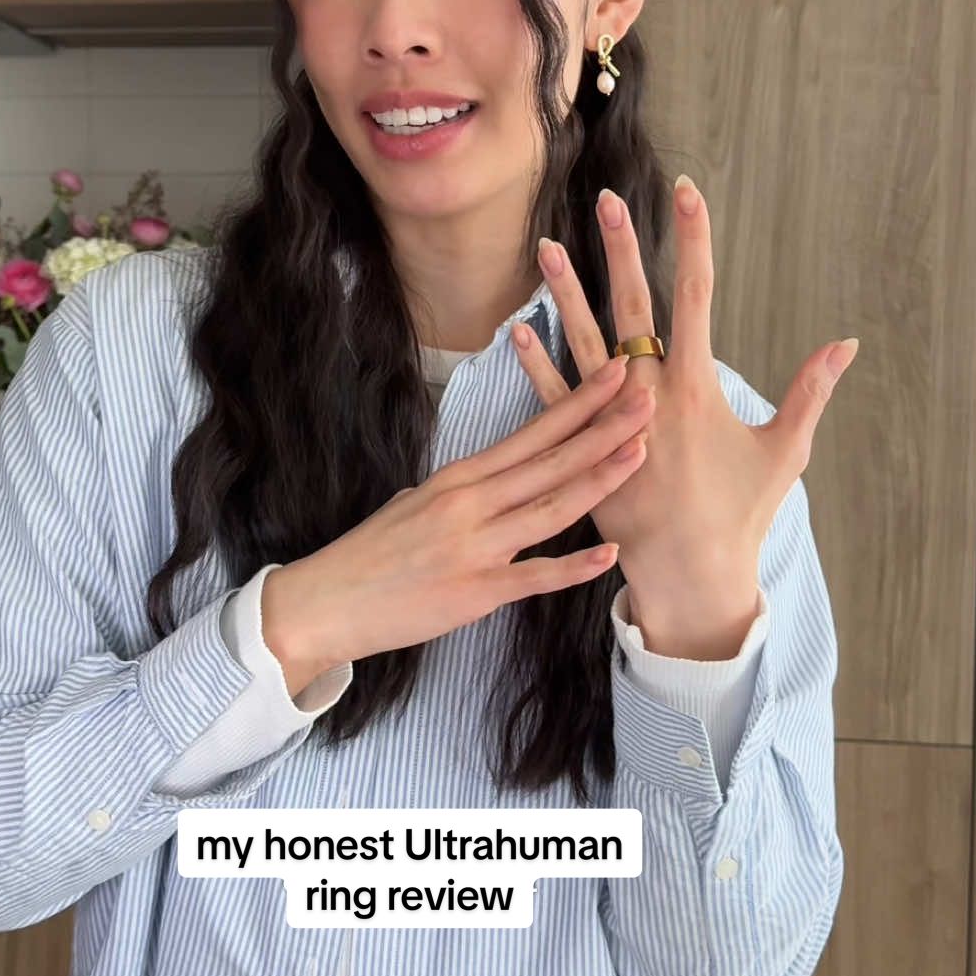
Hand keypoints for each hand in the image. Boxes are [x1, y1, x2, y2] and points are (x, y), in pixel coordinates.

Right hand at [260, 359, 654, 679]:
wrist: (327, 600)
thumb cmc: (373, 554)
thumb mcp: (416, 503)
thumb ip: (464, 492)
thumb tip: (498, 481)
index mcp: (459, 478)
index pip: (531, 433)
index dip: (578, 403)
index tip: (615, 375)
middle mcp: (471, 504)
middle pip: (550, 460)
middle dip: (604, 427)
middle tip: (648, 396)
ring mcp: (475, 547)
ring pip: (550, 508)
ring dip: (599, 479)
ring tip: (642, 453)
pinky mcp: (475, 592)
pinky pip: (533, 577)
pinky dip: (573, 566)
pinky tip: (609, 553)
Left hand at [513, 174, 857, 652]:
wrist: (690, 573)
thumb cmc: (740, 514)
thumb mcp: (784, 452)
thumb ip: (810, 392)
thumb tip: (846, 344)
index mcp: (696, 386)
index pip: (696, 295)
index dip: (693, 241)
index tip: (687, 194)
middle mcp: (648, 394)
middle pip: (632, 306)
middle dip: (622, 249)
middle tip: (608, 200)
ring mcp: (609, 420)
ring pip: (582, 343)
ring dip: (564, 294)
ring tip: (545, 247)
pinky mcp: (580, 450)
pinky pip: (550, 399)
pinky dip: (535, 364)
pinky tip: (517, 330)